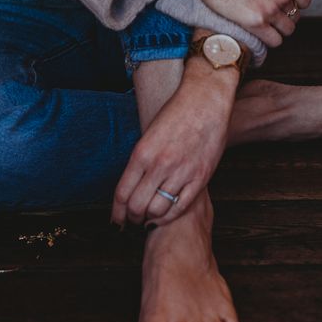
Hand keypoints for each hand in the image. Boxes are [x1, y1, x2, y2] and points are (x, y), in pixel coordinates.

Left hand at [110, 61, 234, 228]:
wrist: (205, 100)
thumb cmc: (176, 112)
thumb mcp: (148, 134)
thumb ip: (141, 160)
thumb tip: (132, 186)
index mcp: (142, 152)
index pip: (122, 193)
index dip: (116, 212)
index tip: (115, 221)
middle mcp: (160, 165)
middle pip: (137, 206)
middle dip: (131, 218)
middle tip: (132, 220)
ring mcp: (181, 172)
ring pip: (157, 211)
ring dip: (150, 219)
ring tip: (148, 219)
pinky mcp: (200, 178)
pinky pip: (180, 207)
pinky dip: (169, 216)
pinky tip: (165, 215)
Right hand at [191, 0, 310, 46]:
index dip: (295, 2)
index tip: (284, 3)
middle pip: (295, 15)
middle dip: (285, 14)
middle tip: (271, 12)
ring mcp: (271, 9)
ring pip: (288, 30)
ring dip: (279, 28)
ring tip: (267, 25)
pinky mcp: (255, 22)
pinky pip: (275, 41)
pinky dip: (271, 39)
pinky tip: (262, 33)